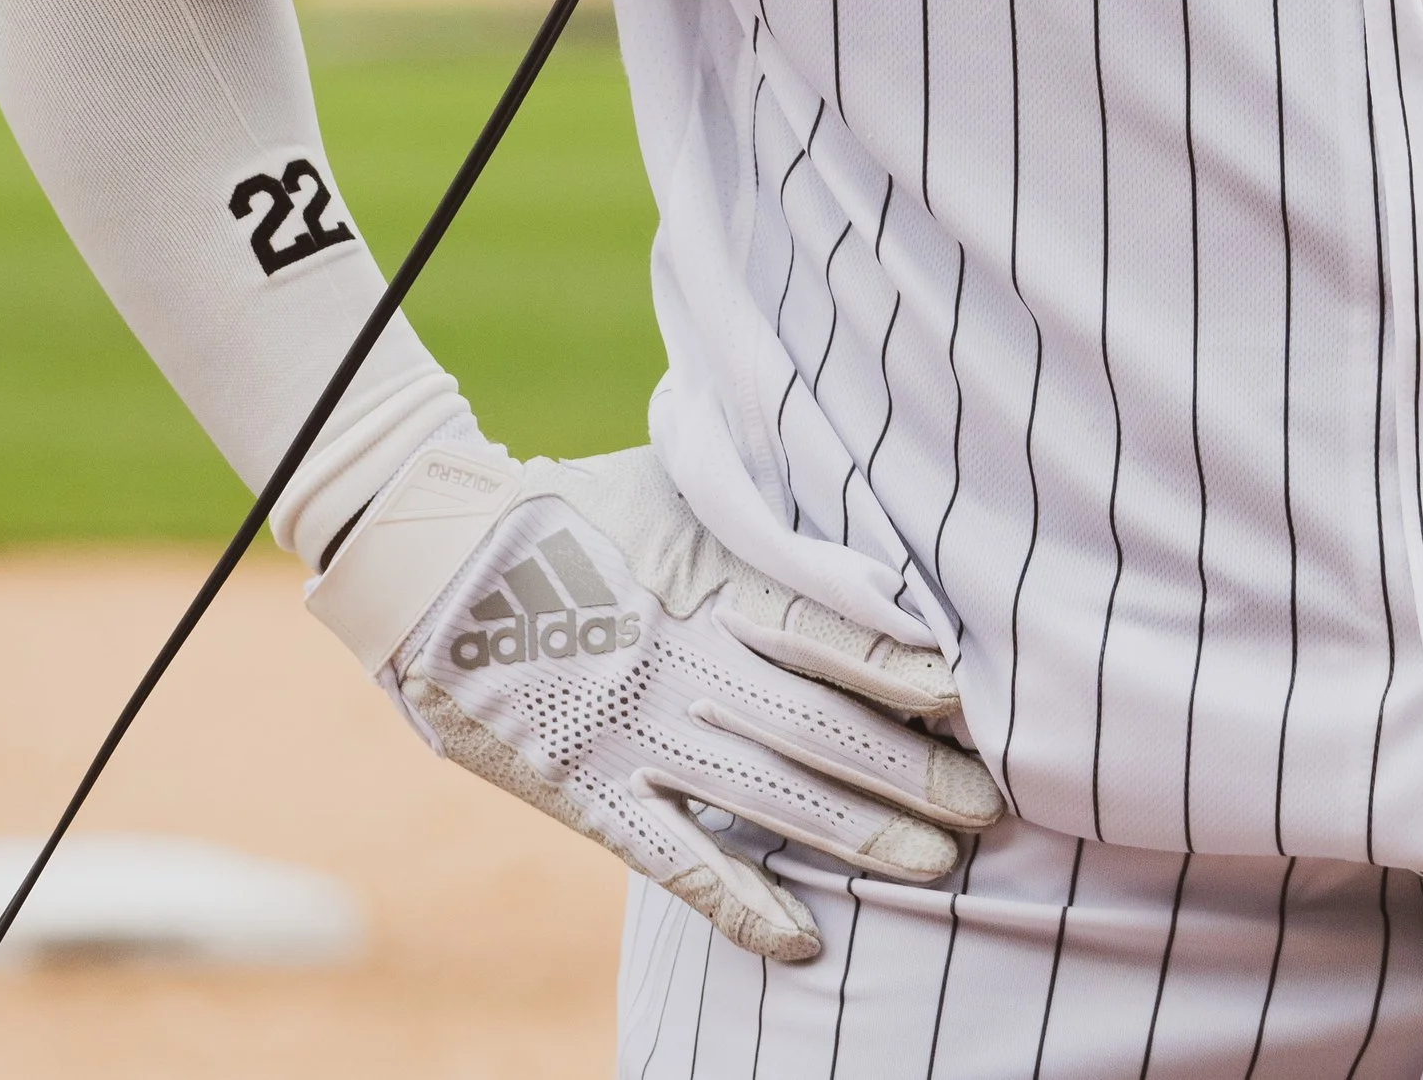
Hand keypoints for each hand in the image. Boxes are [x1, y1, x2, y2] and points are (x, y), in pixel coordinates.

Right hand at [310, 431, 1002, 960]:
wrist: (431, 557)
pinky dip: (738, 899)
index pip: (820, 629)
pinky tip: (803, 939)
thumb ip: (761, 512)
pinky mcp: (585, 790)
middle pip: (814, 725)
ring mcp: (630, 732)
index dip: (897, 666)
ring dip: (856, 834)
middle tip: (991, 804)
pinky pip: (671, 857)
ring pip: (763, 796)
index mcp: (702, 580)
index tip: (973, 696)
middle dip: (909, 768)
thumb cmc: (574, 505)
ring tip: (937, 864)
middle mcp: (678, 662)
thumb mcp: (677, 483)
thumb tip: (867, 535)